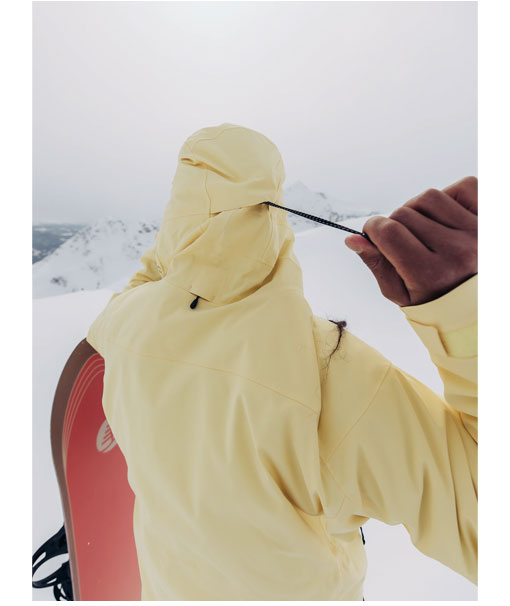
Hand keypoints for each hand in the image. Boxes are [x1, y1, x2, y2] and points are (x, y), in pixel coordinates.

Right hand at [344, 176, 477, 305]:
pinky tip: (446, 216)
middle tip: (403, 240)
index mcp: (431, 274)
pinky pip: (464, 187)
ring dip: (419, 209)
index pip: (388, 232)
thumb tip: (352, 239)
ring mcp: (478, 232)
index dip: (373, 228)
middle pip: (404, 213)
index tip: (373, 233)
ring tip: (425, 229)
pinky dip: (450, 195)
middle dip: (395, 223)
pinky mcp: (491, 217)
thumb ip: (376, 264)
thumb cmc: (437, 299)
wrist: (479, 304)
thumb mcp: (402, 293)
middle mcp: (457, 251)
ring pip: (429, 197)